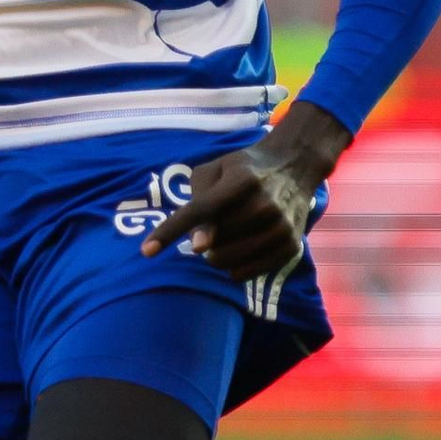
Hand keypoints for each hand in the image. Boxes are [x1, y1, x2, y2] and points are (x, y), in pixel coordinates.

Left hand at [141, 100, 351, 280]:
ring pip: (227, 261)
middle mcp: (265, 205)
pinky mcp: (290, 247)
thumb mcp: (215, 168)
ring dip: (214, 255)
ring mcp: (280, 228)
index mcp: (242, 180)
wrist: (294, 166)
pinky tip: (238, 250)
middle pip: (212, 243)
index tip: (146, 251)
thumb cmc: (244, 169)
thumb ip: (199, 197)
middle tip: (209, 229)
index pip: (199, 211)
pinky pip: (246, 273)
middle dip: (201, 241)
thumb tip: (198, 243)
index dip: (170, 231)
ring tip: (223, 238)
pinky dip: (233, 268)